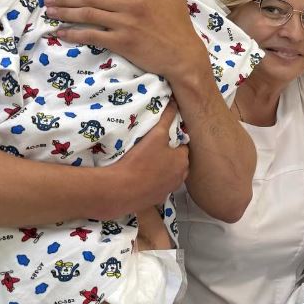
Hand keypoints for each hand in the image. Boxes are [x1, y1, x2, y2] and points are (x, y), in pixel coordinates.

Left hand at [46, 0, 208, 82]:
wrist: (183, 56)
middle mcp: (129, 5)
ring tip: (50, 10)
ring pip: (87, 15)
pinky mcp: (120, 43)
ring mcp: (124, 24)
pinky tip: (61, 32)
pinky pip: (91, 36)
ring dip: (65, 12)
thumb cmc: (180, 26)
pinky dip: (73, 34)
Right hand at [100, 102, 188, 218]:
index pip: (183, 145)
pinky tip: (140, 176)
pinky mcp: (156, 200)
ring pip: (168, 174)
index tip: (161, 138)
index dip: (172, 140)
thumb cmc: (140, 160)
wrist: (119, 190)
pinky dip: (152, 182)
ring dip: (161, 169)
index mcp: (183, 160)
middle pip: (176, 161)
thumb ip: (167, 118)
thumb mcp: (156, 134)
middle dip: (168, 155)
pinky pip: (157, 186)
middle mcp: (181, 177)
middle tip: (152, 149)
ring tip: (145, 162)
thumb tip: (175, 103)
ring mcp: (169, 190)